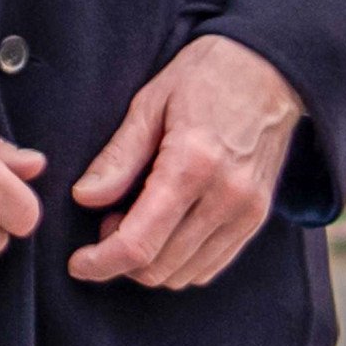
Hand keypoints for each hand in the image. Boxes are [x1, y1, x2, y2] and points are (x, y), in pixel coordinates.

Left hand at [68, 36, 302, 288]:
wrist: (268, 70)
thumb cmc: (204, 76)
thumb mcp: (149, 103)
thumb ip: (118, 157)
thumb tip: (84, 198)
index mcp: (191, 163)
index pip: (140, 242)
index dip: (101, 263)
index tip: (78, 264)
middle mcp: (224, 196)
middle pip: (160, 267)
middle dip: (121, 259)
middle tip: (108, 221)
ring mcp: (246, 212)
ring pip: (185, 275)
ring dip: (151, 263)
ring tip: (137, 220)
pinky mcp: (258, 218)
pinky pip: (212, 266)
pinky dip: (181, 262)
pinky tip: (166, 230)